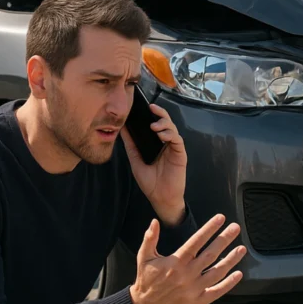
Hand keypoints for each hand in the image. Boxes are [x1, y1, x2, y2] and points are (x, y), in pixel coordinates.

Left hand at [121, 103, 186, 224]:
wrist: (160, 197)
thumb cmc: (149, 181)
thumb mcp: (135, 159)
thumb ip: (130, 144)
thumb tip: (121, 128)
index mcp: (156, 143)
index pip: (155, 123)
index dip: (151, 113)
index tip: (143, 105)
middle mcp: (166, 143)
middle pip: (166, 122)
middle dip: (160, 113)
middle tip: (151, 108)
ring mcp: (174, 148)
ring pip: (173, 129)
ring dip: (164, 124)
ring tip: (154, 126)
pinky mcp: (180, 154)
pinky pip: (177, 140)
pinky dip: (170, 135)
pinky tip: (162, 135)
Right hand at [129, 214, 246, 303]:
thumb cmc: (146, 280)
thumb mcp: (144, 257)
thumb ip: (150, 238)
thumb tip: (154, 221)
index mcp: (175, 262)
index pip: (196, 241)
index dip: (209, 229)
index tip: (220, 219)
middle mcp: (186, 274)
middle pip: (210, 254)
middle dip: (224, 239)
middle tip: (235, 228)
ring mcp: (193, 289)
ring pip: (217, 272)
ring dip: (231, 260)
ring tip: (242, 248)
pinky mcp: (198, 301)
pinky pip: (217, 291)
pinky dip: (229, 283)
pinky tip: (238, 273)